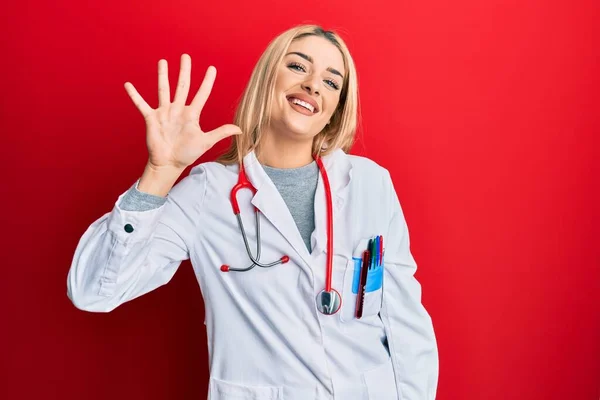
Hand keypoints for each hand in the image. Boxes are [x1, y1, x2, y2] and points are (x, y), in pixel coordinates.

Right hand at [124, 54, 241, 169]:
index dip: (207, 82)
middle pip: (182, 86)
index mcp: (192, 114)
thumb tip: (240, 130)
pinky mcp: (152, 119)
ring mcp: (164, 113)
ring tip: (163, 61)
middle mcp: (178, 110)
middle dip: (184, 71)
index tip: (212, 69)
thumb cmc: (187, 154)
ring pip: (164, 90)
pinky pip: (142, 104)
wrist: (169, 164)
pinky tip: (128, 85)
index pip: (201, 94)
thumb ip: (221, 133)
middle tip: (186, 56)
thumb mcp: (206, 142)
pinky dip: (135, 95)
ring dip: (163, 75)